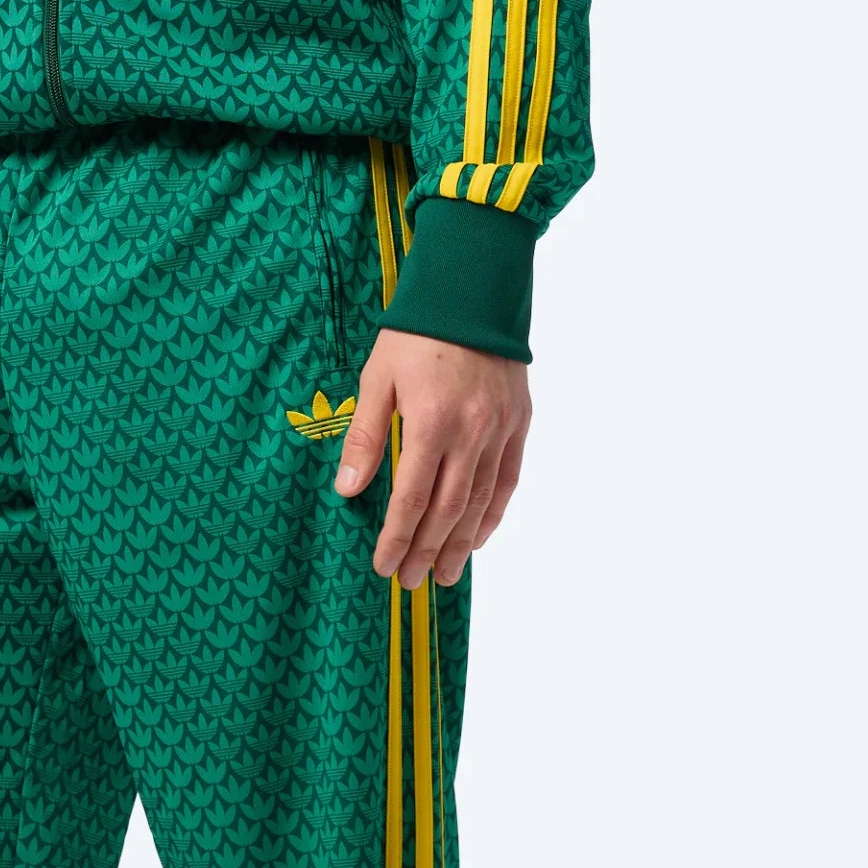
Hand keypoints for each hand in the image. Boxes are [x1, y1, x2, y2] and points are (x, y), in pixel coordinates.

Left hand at [333, 329, 531, 588]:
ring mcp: (499, 430)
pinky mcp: (518, 422)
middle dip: (426, 552)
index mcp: (432, 423)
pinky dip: (493, 514)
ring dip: (461, 544)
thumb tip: (349, 489)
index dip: (397, 539)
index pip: (412, 500)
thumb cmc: (418, 330)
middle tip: (410, 583)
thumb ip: (365, 435)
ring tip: (444, 575)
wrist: (474, 285)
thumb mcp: (377, 377)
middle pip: (448, 512)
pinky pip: (508, 479)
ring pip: (480, 503)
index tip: (383, 566)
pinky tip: (479, 538)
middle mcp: (471, 433)